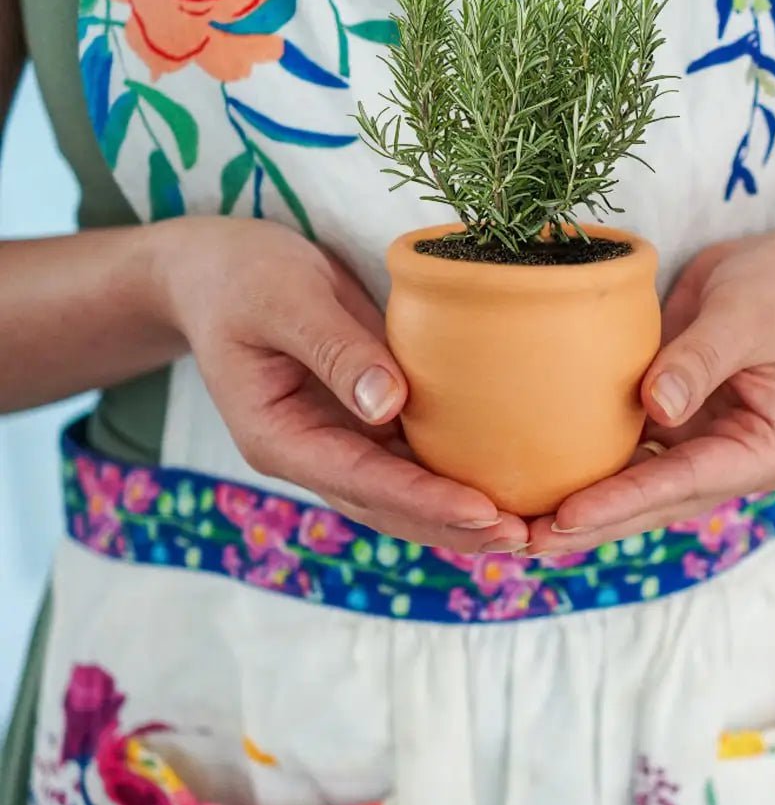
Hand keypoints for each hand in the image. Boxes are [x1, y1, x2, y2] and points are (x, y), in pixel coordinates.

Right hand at [155, 217, 526, 551]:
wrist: (215, 270)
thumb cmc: (243, 276)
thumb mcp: (283, 299)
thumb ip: (334, 349)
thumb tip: (388, 404)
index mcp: (280, 437)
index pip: (362, 481)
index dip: (425, 500)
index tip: (484, 511)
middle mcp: (311, 455)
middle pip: (389, 507)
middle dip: (456, 527)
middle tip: (526, 535)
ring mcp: (338, 445)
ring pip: (405, 497)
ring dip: (463, 517)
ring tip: (529, 527)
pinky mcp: (364, 425)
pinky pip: (413, 462)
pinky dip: (457, 479)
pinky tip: (507, 486)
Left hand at [523, 224, 774, 553]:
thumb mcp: (748, 314)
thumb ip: (702, 359)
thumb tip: (656, 408)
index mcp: (763, 450)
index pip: (683, 481)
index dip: (622, 501)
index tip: (566, 516)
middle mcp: (731, 462)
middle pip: (653, 503)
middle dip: (589, 525)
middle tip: (520, 542)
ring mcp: (702, 448)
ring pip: (634, 489)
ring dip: (580, 508)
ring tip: (513, 528)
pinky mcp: (676, 426)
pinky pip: (627, 455)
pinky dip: (585, 468)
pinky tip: (535, 481)